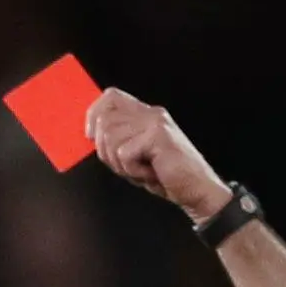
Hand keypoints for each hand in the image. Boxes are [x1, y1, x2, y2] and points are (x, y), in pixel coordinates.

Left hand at [85, 87, 227, 222]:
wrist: (195, 190)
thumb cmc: (165, 176)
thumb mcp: (134, 156)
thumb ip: (116, 141)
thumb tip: (90, 134)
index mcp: (145, 114)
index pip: (110, 96)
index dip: (93, 114)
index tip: (90, 135)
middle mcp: (150, 113)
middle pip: (105, 120)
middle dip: (105, 151)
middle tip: (125, 166)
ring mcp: (155, 123)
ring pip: (111, 138)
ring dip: (120, 164)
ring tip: (140, 170)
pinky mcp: (158, 136)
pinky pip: (124, 154)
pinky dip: (132, 171)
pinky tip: (150, 173)